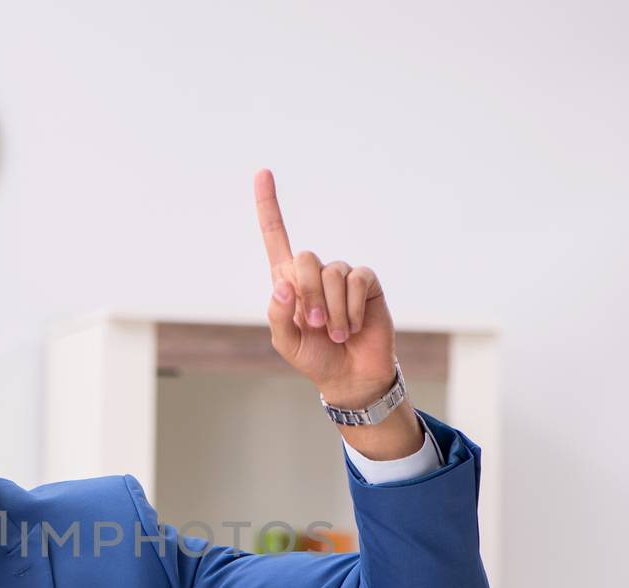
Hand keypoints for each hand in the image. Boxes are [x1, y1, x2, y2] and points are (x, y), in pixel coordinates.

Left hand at [255, 169, 422, 459]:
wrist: (349, 374)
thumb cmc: (314, 356)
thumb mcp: (285, 342)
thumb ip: (277, 314)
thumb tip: (283, 284)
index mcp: (289, 281)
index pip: (276, 236)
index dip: (268, 205)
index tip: (262, 173)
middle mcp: (315, 272)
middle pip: (304, 258)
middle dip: (307, 295)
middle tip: (314, 326)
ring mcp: (342, 276)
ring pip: (332, 273)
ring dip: (332, 310)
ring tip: (336, 333)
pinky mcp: (367, 283)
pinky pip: (357, 281)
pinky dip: (352, 308)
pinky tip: (354, 326)